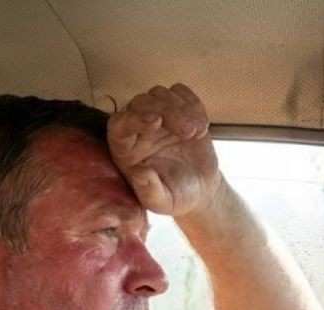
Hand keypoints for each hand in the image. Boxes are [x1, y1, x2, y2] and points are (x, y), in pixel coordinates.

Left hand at [107, 83, 221, 215]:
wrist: (199, 189)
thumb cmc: (176, 197)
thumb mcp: (161, 202)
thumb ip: (149, 190)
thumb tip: (139, 173)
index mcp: (125, 149)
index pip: (120, 123)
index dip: (135, 118)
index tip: (156, 120)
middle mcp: (137, 128)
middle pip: (142, 102)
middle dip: (166, 111)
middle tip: (189, 132)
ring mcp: (158, 115)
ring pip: (161, 93)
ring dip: (181, 108)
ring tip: (198, 132)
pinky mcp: (177, 109)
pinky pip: (181, 92)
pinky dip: (193, 104)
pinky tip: (202, 127)